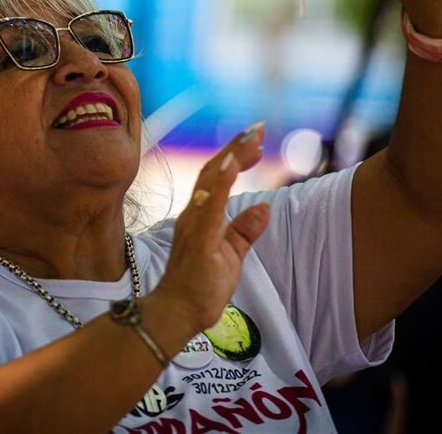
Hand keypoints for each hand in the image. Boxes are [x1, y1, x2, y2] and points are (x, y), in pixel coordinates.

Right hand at [150, 125, 268, 331]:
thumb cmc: (200, 287)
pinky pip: (209, 207)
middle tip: (256, 128)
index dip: (236, 157)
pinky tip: (231, 165)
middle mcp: (194, 214)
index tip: (255, 142)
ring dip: (230, 157)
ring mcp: (194, 225)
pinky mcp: (199, 240)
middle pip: (214, 171)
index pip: (218, 178)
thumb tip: (264, 207)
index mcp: (201, 216)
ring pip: (210, 182)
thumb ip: (245, 230)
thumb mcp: (232, 254)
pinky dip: (220, 183)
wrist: (177, 313)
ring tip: (249, 138)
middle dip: (236, 148)